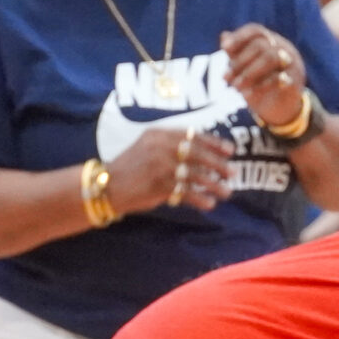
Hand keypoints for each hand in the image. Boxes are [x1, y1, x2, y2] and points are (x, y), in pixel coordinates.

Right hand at [105, 126, 233, 213]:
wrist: (106, 185)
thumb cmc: (130, 167)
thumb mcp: (147, 146)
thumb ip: (169, 145)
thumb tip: (200, 150)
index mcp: (158, 134)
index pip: (192, 135)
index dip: (214, 142)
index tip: (230, 150)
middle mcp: (160, 147)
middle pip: (197, 153)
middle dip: (218, 164)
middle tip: (232, 172)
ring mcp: (160, 166)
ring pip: (195, 175)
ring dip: (214, 184)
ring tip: (227, 192)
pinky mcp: (159, 186)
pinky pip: (185, 193)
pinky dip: (199, 199)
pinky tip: (209, 204)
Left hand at [222, 24, 308, 129]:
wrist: (279, 108)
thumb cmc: (258, 82)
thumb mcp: (245, 68)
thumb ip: (236, 52)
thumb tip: (224, 37)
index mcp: (270, 41)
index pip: (256, 31)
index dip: (239, 37)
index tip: (224, 48)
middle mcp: (283, 48)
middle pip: (261, 45)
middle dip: (240, 61)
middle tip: (225, 78)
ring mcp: (291, 64)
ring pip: (271, 58)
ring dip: (249, 72)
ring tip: (235, 86)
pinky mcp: (295, 81)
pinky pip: (280, 78)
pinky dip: (260, 86)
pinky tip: (247, 95)